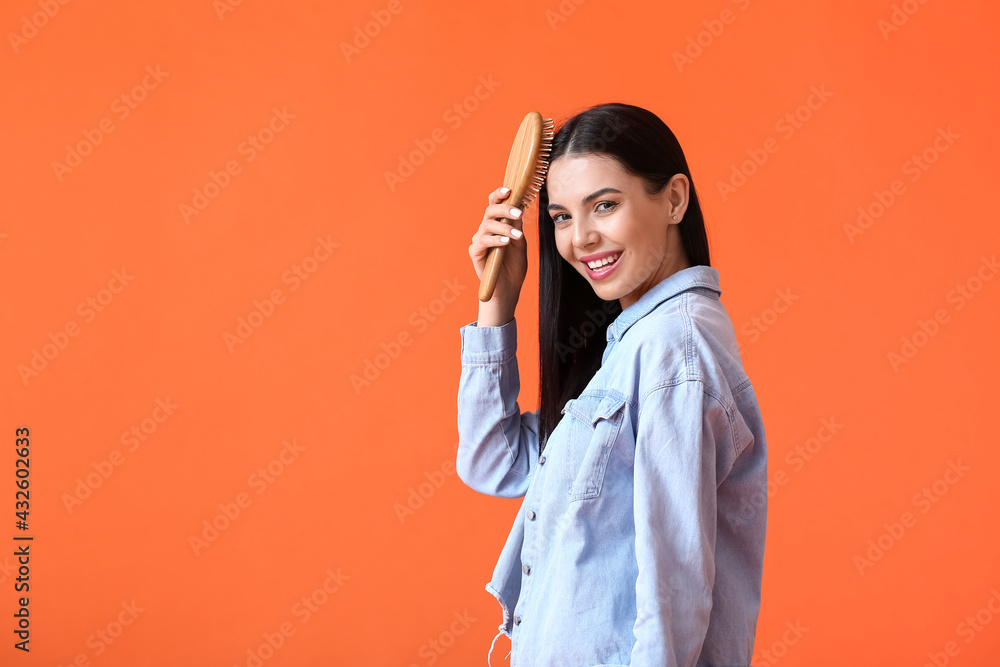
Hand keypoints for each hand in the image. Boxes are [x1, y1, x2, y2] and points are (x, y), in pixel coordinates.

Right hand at [469, 186, 528, 304]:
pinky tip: (506, 242)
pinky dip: (495, 240)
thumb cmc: (514, 266)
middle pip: (490, 211)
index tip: (510, 190)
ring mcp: (479, 240)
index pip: (494, 204)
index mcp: (496, 224)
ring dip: (504, 228)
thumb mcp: (520, 243)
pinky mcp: (475, 253)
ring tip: (517, 235)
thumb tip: (519, 208)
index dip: (499, 194)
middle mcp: (485, 230)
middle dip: (504, 209)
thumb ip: (518, 226)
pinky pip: (483, 242)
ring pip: (487, 225)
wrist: (509, 288)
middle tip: (519, 213)